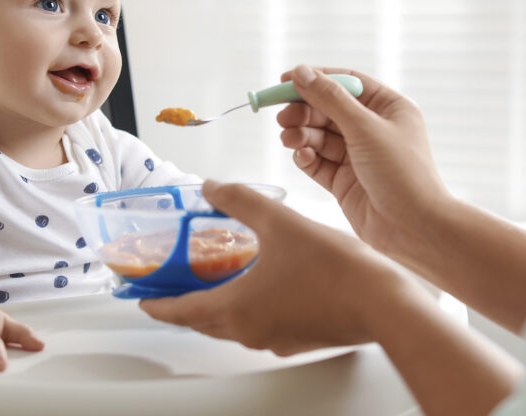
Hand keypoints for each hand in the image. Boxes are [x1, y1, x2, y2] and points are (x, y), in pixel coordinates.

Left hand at [140, 180, 412, 355]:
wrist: (385, 304)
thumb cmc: (334, 268)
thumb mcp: (280, 222)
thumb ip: (240, 201)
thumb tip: (211, 186)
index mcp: (236, 308)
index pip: (180, 312)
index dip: (156, 304)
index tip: (140, 299)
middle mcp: (249, 331)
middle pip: (202, 322)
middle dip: (181, 304)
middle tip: (169, 286)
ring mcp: (274, 339)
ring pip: (230, 326)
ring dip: (214, 306)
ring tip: (210, 279)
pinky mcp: (296, 337)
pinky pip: (257, 325)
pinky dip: (244, 308)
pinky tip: (257, 285)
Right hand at [277, 65, 451, 252]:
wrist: (414, 228)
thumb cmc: (402, 173)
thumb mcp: (365, 128)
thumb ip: (330, 99)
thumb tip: (301, 72)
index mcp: (388, 108)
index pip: (346, 82)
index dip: (315, 79)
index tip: (284, 79)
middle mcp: (373, 129)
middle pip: (327, 109)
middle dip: (303, 111)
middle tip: (282, 117)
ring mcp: (357, 156)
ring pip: (319, 136)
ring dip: (301, 134)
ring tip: (289, 139)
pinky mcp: (344, 181)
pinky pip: (317, 162)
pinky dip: (306, 157)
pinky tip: (301, 157)